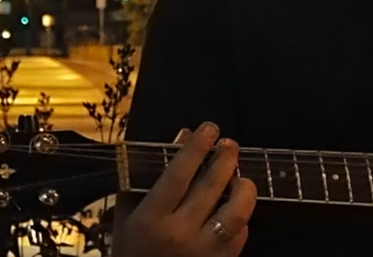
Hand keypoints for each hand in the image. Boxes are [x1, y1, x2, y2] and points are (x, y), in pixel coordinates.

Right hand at [113, 122, 257, 256]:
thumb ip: (148, 178)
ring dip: (243, 187)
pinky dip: (242, 215)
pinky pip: (241, 233)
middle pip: (211, 186)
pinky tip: (235, 206)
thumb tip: (182, 138)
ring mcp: (205, 250)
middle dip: (225, 158)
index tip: (208, 128)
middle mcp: (180, 233)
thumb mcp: (128, 215)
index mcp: (152, 219)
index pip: (179, 174)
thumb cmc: (132, 251)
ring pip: (237, 211)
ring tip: (240, 177)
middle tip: (229, 144)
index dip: (196, 147)